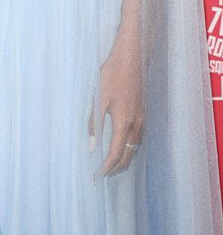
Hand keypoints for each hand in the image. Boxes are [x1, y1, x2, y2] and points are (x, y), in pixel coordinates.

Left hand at [89, 37, 143, 175]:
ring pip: (134, 148)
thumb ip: (94, 122)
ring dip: (123, 159)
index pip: (115, 153)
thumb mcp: (98, 98)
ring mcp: (142, 119)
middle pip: (128, 155)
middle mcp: (136, 125)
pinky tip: (122, 147)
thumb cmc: (112, 74)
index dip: (106, 166)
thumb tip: (91, 145)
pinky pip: (137, 139)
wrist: (131, 58)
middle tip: (102, 175)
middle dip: (115, 167)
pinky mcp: (142, 113)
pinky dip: (129, 149)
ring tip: (111, 166)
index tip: (97, 175)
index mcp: (124, 122)